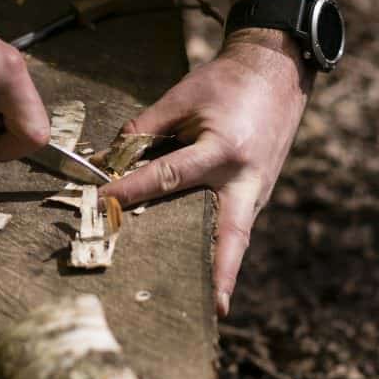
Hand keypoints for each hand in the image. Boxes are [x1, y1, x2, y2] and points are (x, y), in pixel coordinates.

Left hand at [100, 29, 312, 316]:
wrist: (277, 71)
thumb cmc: (225, 82)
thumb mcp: (180, 97)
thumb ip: (143, 131)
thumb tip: (107, 160)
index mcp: (223, 149)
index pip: (169, 177)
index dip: (132, 190)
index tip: (102, 203)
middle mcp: (246, 177)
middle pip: (232, 234)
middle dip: (223, 272)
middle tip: (213, 308)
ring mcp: (259, 189)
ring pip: (238, 236)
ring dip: (224, 269)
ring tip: (207, 304)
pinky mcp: (260, 192)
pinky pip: (238, 225)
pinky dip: (223, 248)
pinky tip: (206, 269)